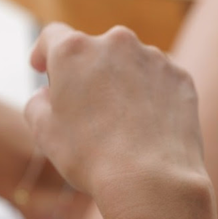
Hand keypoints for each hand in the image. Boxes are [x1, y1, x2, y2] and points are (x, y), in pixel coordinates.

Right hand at [25, 23, 209, 200]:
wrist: (151, 180)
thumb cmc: (91, 158)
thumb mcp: (45, 134)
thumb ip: (37, 105)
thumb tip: (46, 96)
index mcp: (74, 51)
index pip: (52, 38)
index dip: (43, 53)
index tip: (41, 68)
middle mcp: (115, 42)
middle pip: (94, 53)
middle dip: (87, 76)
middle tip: (86, 111)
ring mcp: (153, 57)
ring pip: (129, 67)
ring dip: (121, 86)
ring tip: (121, 127)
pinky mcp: (180, 78)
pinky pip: (158, 83)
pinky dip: (150, 98)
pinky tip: (146, 129)